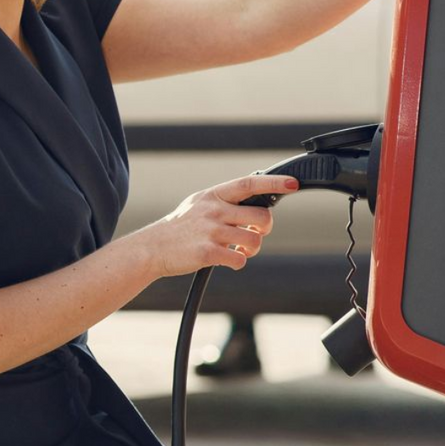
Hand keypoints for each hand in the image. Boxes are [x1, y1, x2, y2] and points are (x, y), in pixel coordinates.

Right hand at [136, 174, 295, 276]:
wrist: (151, 248)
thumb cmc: (179, 227)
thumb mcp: (199, 204)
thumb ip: (225, 201)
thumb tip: (257, 200)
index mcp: (213, 195)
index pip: (249, 184)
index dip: (274, 183)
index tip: (292, 184)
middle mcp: (213, 210)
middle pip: (261, 217)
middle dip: (264, 228)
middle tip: (254, 233)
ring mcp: (210, 231)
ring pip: (254, 240)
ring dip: (252, 249)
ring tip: (239, 250)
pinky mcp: (207, 252)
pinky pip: (239, 259)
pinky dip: (238, 262)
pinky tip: (227, 260)